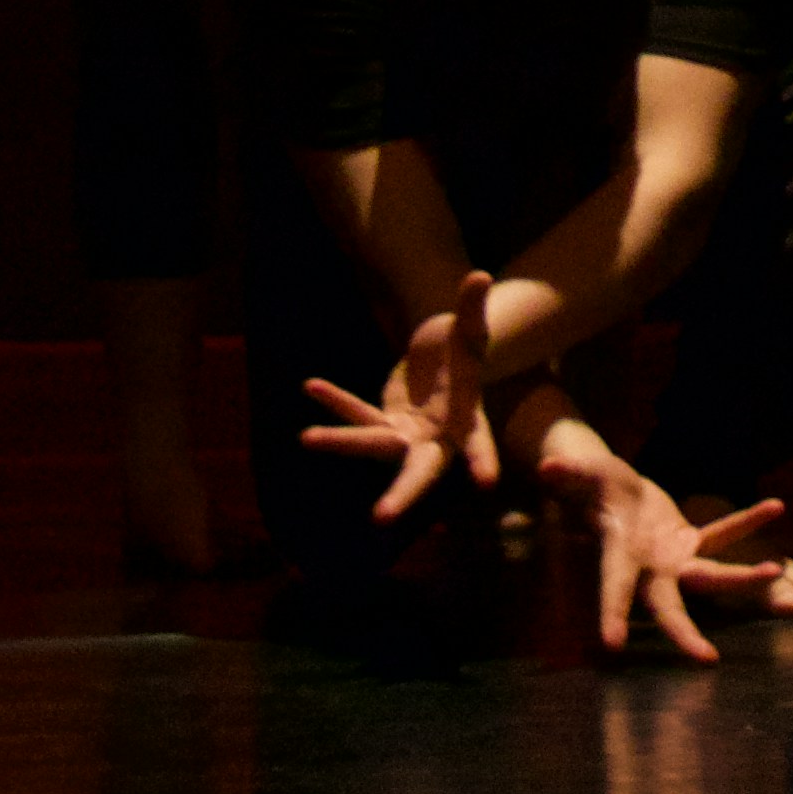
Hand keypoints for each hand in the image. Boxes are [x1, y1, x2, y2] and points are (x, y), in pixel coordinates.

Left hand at [294, 272, 502, 520]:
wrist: (444, 359)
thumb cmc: (465, 350)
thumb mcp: (471, 329)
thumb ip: (474, 308)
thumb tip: (479, 275)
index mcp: (466, 423)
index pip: (479, 446)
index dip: (482, 462)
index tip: (486, 483)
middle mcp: (435, 439)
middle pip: (419, 472)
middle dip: (402, 495)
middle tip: (380, 517)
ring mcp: (405, 435)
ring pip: (372, 444)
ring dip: (341, 442)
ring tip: (307, 438)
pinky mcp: (382, 423)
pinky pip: (356, 412)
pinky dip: (335, 400)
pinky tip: (311, 386)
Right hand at [536, 417, 792, 661]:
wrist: (608, 491)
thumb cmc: (585, 485)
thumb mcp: (576, 477)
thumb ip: (566, 474)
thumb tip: (548, 467)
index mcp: (617, 556)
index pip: (612, 589)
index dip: (610, 614)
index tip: (611, 647)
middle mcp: (648, 570)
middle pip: (668, 608)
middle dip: (684, 635)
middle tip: (706, 661)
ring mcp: (672, 560)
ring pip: (711, 576)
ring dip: (742, 578)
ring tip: (774, 572)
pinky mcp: (689, 543)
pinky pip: (722, 535)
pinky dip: (747, 521)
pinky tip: (775, 506)